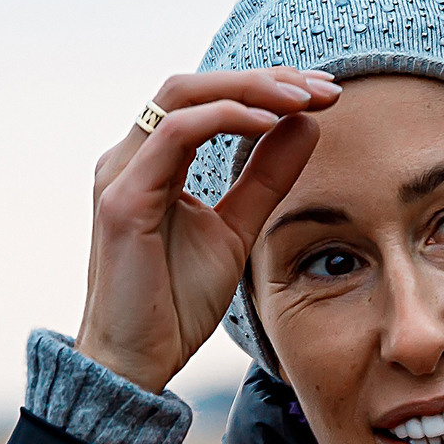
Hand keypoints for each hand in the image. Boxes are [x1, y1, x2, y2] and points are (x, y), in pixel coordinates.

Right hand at [79, 67, 339, 394]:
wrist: (136, 365)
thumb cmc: (174, 306)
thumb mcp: (236, 230)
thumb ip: (266, 178)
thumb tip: (305, 124)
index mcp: (149, 164)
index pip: (205, 100)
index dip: (264, 87)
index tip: (322, 94)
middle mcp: (128, 159)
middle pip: (194, 86)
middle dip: (263, 78)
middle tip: (323, 87)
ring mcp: (121, 175)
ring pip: (183, 96)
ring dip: (250, 89)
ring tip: (303, 99)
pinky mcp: (123, 199)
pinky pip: (178, 133)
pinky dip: (227, 118)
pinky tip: (270, 123)